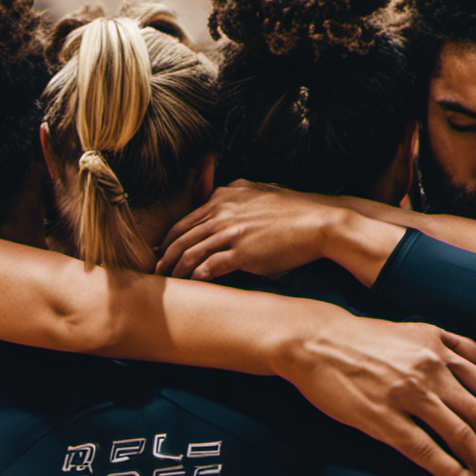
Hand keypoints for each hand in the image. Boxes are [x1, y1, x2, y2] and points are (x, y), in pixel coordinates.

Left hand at [157, 181, 345, 279]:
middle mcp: (222, 213)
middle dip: (165, 257)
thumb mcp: (259, 191)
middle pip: (181, 238)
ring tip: (169, 283)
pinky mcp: (242, 253)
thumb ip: (236, 193)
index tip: (161, 251)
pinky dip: (196, 277)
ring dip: (176, 270)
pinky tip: (192, 285)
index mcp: (223, 198)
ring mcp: (231, 233)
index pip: (185, 220)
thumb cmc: (293, 210)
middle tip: (157, 271)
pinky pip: (209, 267)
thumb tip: (222, 191)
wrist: (318, 222)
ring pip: (190, 253)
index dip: (169, 239)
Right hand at [277, 317, 475, 475]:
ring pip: (458, 435)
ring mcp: (406, 395)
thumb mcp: (423, 332)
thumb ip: (468, 348)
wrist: (317, 340)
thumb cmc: (369, 338)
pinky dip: (446, 469)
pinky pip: (421, 449)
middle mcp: (431, 372)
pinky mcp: (381, 417)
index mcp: (442, 351)